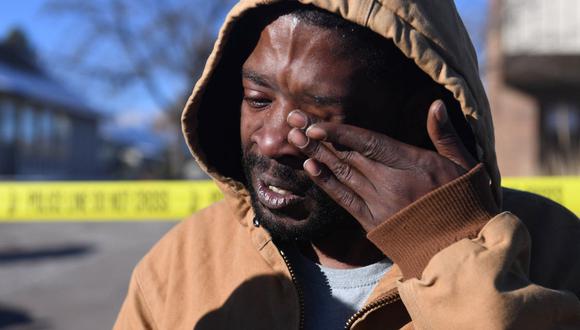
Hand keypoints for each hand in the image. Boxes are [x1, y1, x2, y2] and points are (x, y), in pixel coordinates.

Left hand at [286, 100, 477, 231]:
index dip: (338, 132)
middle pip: (346, 154)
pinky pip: (343, 199)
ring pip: (341, 174)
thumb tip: (436, 103)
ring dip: (315, 154)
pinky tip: (310, 167)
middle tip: (292, 121)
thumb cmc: (467, 204)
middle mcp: (390, 182)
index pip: (367, 142)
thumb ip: (445, 134)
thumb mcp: (464, 164)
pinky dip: (326, 182)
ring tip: (293, 139)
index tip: (314, 123)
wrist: (463, 251)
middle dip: (316, 137)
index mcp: (412, 164)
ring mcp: (379, 204)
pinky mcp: (373, 223)